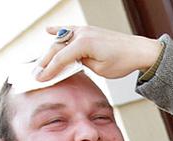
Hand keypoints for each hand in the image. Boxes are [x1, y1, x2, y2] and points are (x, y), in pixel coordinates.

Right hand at [34, 25, 162, 80]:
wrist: (137, 50)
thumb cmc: (122, 61)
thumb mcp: (100, 69)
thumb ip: (82, 64)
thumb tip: (69, 63)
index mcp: (84, 43)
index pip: (60, 58)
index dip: (49, 70)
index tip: (40, 80)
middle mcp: (82, 33)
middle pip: (56, 48)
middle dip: (45, 62)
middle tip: (35, 75)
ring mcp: (84, 30)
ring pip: (60, 40)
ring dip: (49, 51)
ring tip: (39, 63)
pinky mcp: (88, 30)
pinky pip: (69, 29)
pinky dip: (58, 31)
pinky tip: (48, 31)